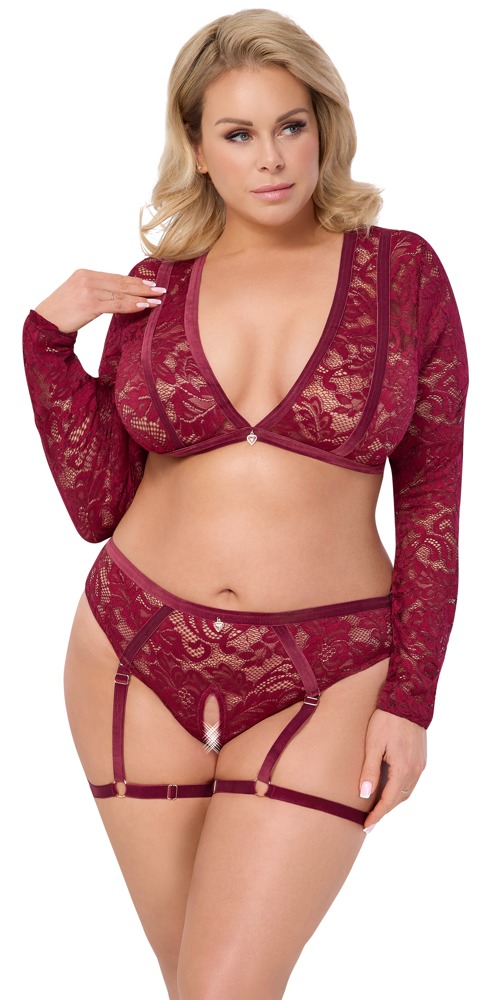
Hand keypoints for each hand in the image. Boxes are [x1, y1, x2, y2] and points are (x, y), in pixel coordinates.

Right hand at [34, 269, 165, 333]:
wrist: (45, 322)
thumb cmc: (62, 311)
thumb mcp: (78, 294)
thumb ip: (96, 290)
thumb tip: (119, 293)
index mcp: (85, 273)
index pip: (116, 277)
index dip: (134, 281)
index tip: (150, 284)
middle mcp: (87, 278)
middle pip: (121, 282)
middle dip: (143, 287)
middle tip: (160, 289)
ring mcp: (89, 291)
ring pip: (121, 293)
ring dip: (142, 297)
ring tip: (157, 300)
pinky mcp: (90, 305)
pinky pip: (116, 305)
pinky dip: (132, 305)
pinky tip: (144, 306)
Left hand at [359, 709, 426, 830]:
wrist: (407, 700)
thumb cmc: (386, 719)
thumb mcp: (373, 744)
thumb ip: (370, 771)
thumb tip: (364, 795)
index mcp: (403, 770)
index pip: (388, 801)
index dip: (377, 815)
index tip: (366, 826)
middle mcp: (415, 770)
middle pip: (399, 799)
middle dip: (384, 811)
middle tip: (369, 821)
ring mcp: (420, 765)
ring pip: (406, 792)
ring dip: (393, 801)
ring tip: (378, 808)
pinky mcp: (421, 758)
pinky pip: (411, 781)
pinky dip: (400, 790)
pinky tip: (390, 789)